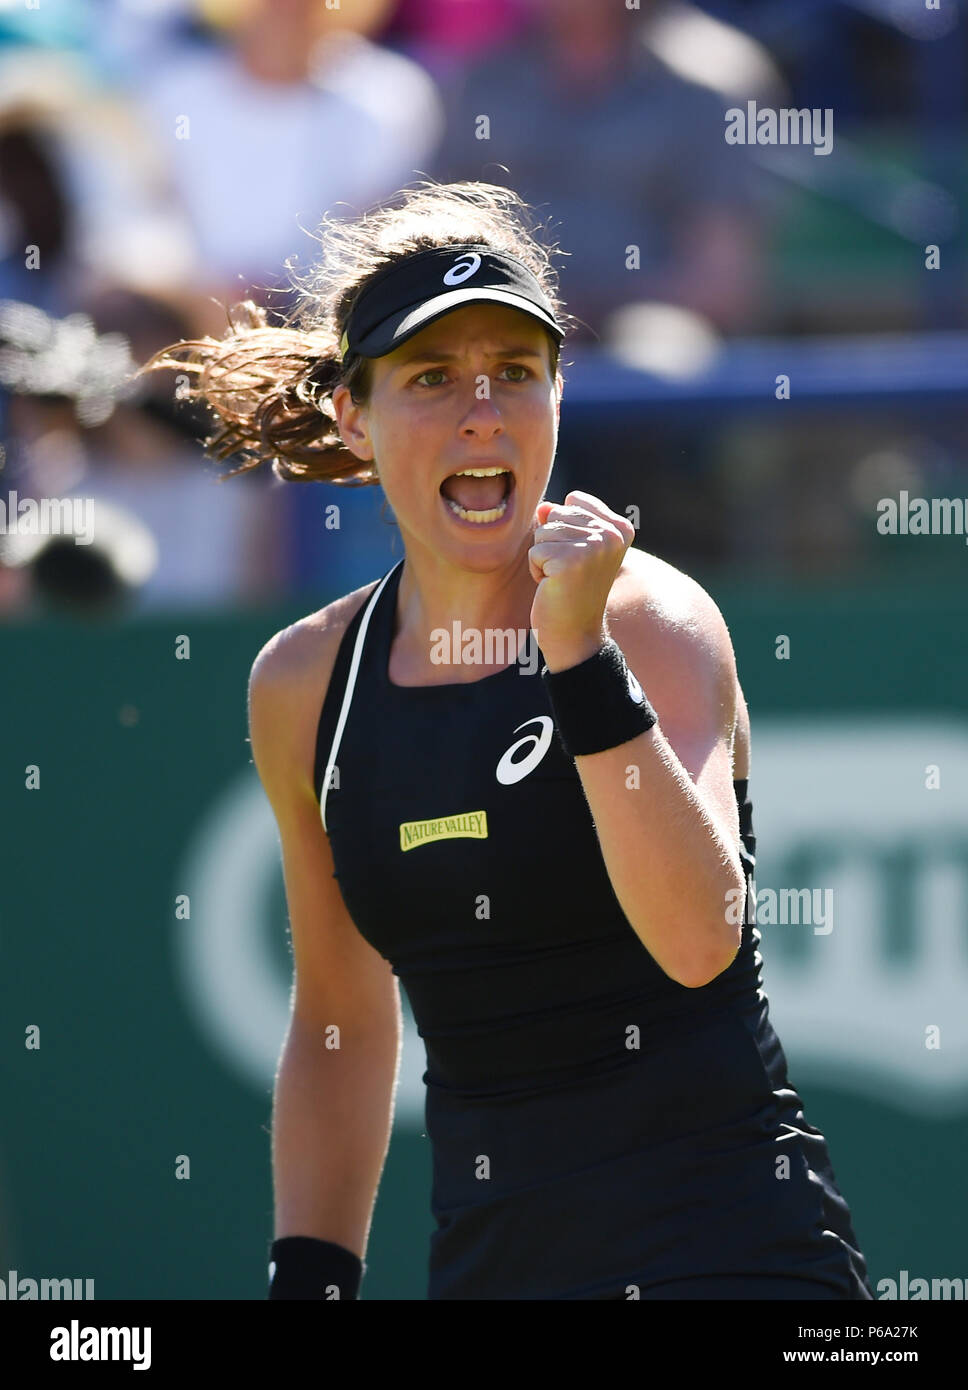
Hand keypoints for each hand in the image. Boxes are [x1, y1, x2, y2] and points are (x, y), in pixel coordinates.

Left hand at [528, 490, 634, 671]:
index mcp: (621, 527)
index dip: (565, 529)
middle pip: (557, 514)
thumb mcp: (574, 547)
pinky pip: (535, 551)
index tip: (580, 558)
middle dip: (553, 544)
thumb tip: (543, 507)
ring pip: (543, 531)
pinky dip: (537, 571)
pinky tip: (554, 587)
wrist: (575, 634)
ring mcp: (593, 546)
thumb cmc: (572, 589)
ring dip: (544, 557)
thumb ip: (562, 519)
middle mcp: (612, 534)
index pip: (574, 501)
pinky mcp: (570, 561)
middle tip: (569, 572)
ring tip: (562, 579)